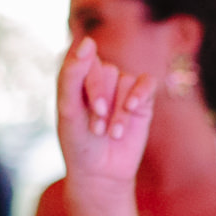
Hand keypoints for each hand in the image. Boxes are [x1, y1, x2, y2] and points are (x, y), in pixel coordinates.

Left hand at [56, 36, 154, 188]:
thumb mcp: (68, 109)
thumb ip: (72, 74)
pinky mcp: (142, 100)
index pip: (86, 60)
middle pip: (108, 70)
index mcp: (77, 77)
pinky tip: (134, 109)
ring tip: (113, 134)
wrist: (100, 174)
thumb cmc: (78, 143)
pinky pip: (147, 82)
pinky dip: (141, 94)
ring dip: (120, 110)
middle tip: (98, 128)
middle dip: (104, 100)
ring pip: (126, 81)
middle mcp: (100, 79)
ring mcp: (122, 89)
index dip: (93, 84)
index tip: (94, 110)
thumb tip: (88, 41)